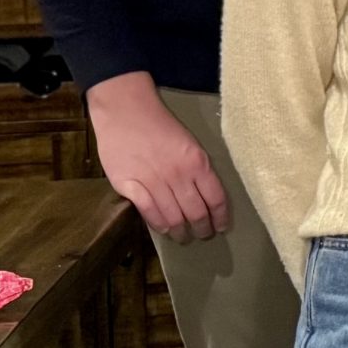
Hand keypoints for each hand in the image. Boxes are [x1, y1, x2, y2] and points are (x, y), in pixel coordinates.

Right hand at [86, 73, 228, 242]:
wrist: (126, 111)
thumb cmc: (160, 125)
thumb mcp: (190, 144)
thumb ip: (197, 169)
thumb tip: (205, 194)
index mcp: (198, 162)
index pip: (216, 198)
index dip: (220, 217)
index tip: (221, 227)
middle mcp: (178, 174)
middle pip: (196, 211)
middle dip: (202, 228)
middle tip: (203, 235)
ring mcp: (153, 181)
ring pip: (173, 216)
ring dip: (181, 231)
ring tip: (184, 237)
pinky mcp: (129, 185)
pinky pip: (148, 212)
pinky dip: (159, 224)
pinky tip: (164, 230)